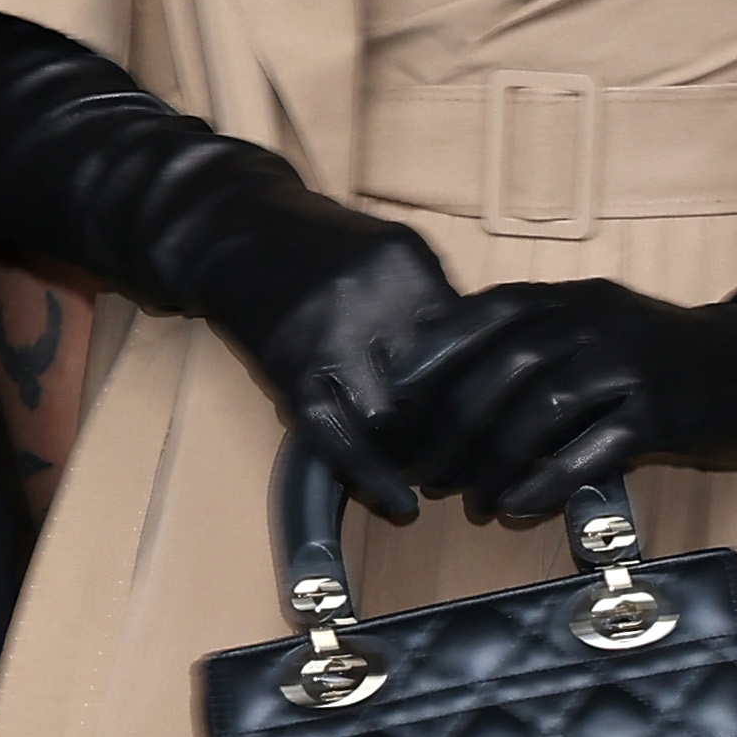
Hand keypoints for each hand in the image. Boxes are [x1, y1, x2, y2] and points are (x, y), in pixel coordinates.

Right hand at [245, 216, 461, 516]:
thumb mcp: (388, 251)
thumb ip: (433, 300)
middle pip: (441, 383)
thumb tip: (483, 366)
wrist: (235, 230)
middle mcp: (374, 299)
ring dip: (421, 455)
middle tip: (477, 459)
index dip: (490, 389)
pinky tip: (400, 506)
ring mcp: (331, 339)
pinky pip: (342, 441)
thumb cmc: (320, 243)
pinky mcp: (294, 376)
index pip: (471, 341)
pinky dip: (376, 479)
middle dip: (462, 430)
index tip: (502, 419)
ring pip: (397, 419)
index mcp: (408, 264)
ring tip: (437, 475)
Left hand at [385, 279, 736, 530]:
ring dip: (495, 460)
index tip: (398, 395)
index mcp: (575, 298)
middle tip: (427, 469)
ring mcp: (630, 365)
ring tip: (471, 500)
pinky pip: (589, 450)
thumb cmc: (658, 356)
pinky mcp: (659, 413)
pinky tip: (519, 506)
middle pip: (507, 368)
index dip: (439, 351)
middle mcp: (598, 322)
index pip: (492, 312)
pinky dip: (547, 481)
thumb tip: (454, 376)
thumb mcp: (598, 327)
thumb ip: (539, 339)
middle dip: (457, 423)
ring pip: (541, 410)